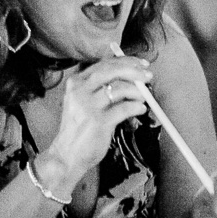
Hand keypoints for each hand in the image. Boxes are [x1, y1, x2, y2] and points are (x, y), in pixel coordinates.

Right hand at [35, 57, 152, 196]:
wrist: (67, 155)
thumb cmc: (80, 129)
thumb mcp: (83, 102)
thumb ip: (102, 88)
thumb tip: (133, 76)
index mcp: (76, 82)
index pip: (104, 64)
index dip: (126, 62)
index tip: (142, 64)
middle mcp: (80, 90)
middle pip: (112, 71)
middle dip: (134, 71)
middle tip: (148, 77)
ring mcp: (88, 106)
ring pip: (120, 88)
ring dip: (137, 92)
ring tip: (144, 98)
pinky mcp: (98, 121)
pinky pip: (124, 109)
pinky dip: (136, 107)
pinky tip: (140, 109)